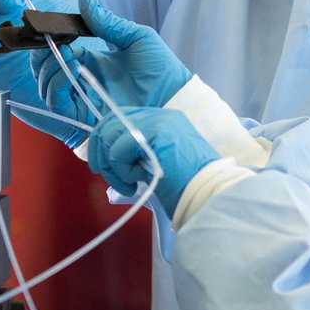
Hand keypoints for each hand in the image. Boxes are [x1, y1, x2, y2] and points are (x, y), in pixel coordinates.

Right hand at [34, 0, 193, 116]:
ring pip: (46, 86)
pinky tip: (70, 70)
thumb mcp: (136, 38)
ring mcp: (82, 98)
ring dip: (50, 68)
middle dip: (43, 54)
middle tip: (54, 41)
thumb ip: (108, 22)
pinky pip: (57, 104)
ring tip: (66, 54)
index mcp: (92, 61)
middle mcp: (83, 80)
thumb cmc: (161, 70)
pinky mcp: (84, 115)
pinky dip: (56, 86)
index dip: (51, 41)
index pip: (59, 51)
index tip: (51, 28)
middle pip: (46, 69)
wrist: (174, 98)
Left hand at [88, 106, 221, 208]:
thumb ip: (137, 152)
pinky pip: (118, 150)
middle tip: (108, 176)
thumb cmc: (186, 187)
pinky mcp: (155, 133)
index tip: (104, 165)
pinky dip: (122, 171)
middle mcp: (159, 115)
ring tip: (128, 184)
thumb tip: (108, 156)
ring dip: (113, 166)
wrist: (209, 194)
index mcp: (161, 120)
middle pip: (109, 123)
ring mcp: (158, 121)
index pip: (120, 119)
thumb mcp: (157, 163)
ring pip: (109, 136)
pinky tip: (138, 181)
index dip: (104, 141)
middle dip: (100, 153)